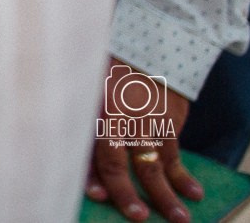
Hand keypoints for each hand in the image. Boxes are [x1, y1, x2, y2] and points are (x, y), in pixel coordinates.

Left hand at [86, 57, 201, 222]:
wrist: (144, 44)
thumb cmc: (104, 70)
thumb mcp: (83, 84)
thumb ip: (75, 114)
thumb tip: (57, 147)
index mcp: (94, 110)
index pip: (90, 148)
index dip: (93, 174)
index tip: (97, 194)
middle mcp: (120, 119)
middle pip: (121, 162)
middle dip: (127, 192)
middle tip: (136, 216)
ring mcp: (148, 122)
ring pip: (155, 165)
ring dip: (166, 195)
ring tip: (178, 218)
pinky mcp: (170, 121)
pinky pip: (175, 154)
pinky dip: (183, 175)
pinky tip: (192, 192)